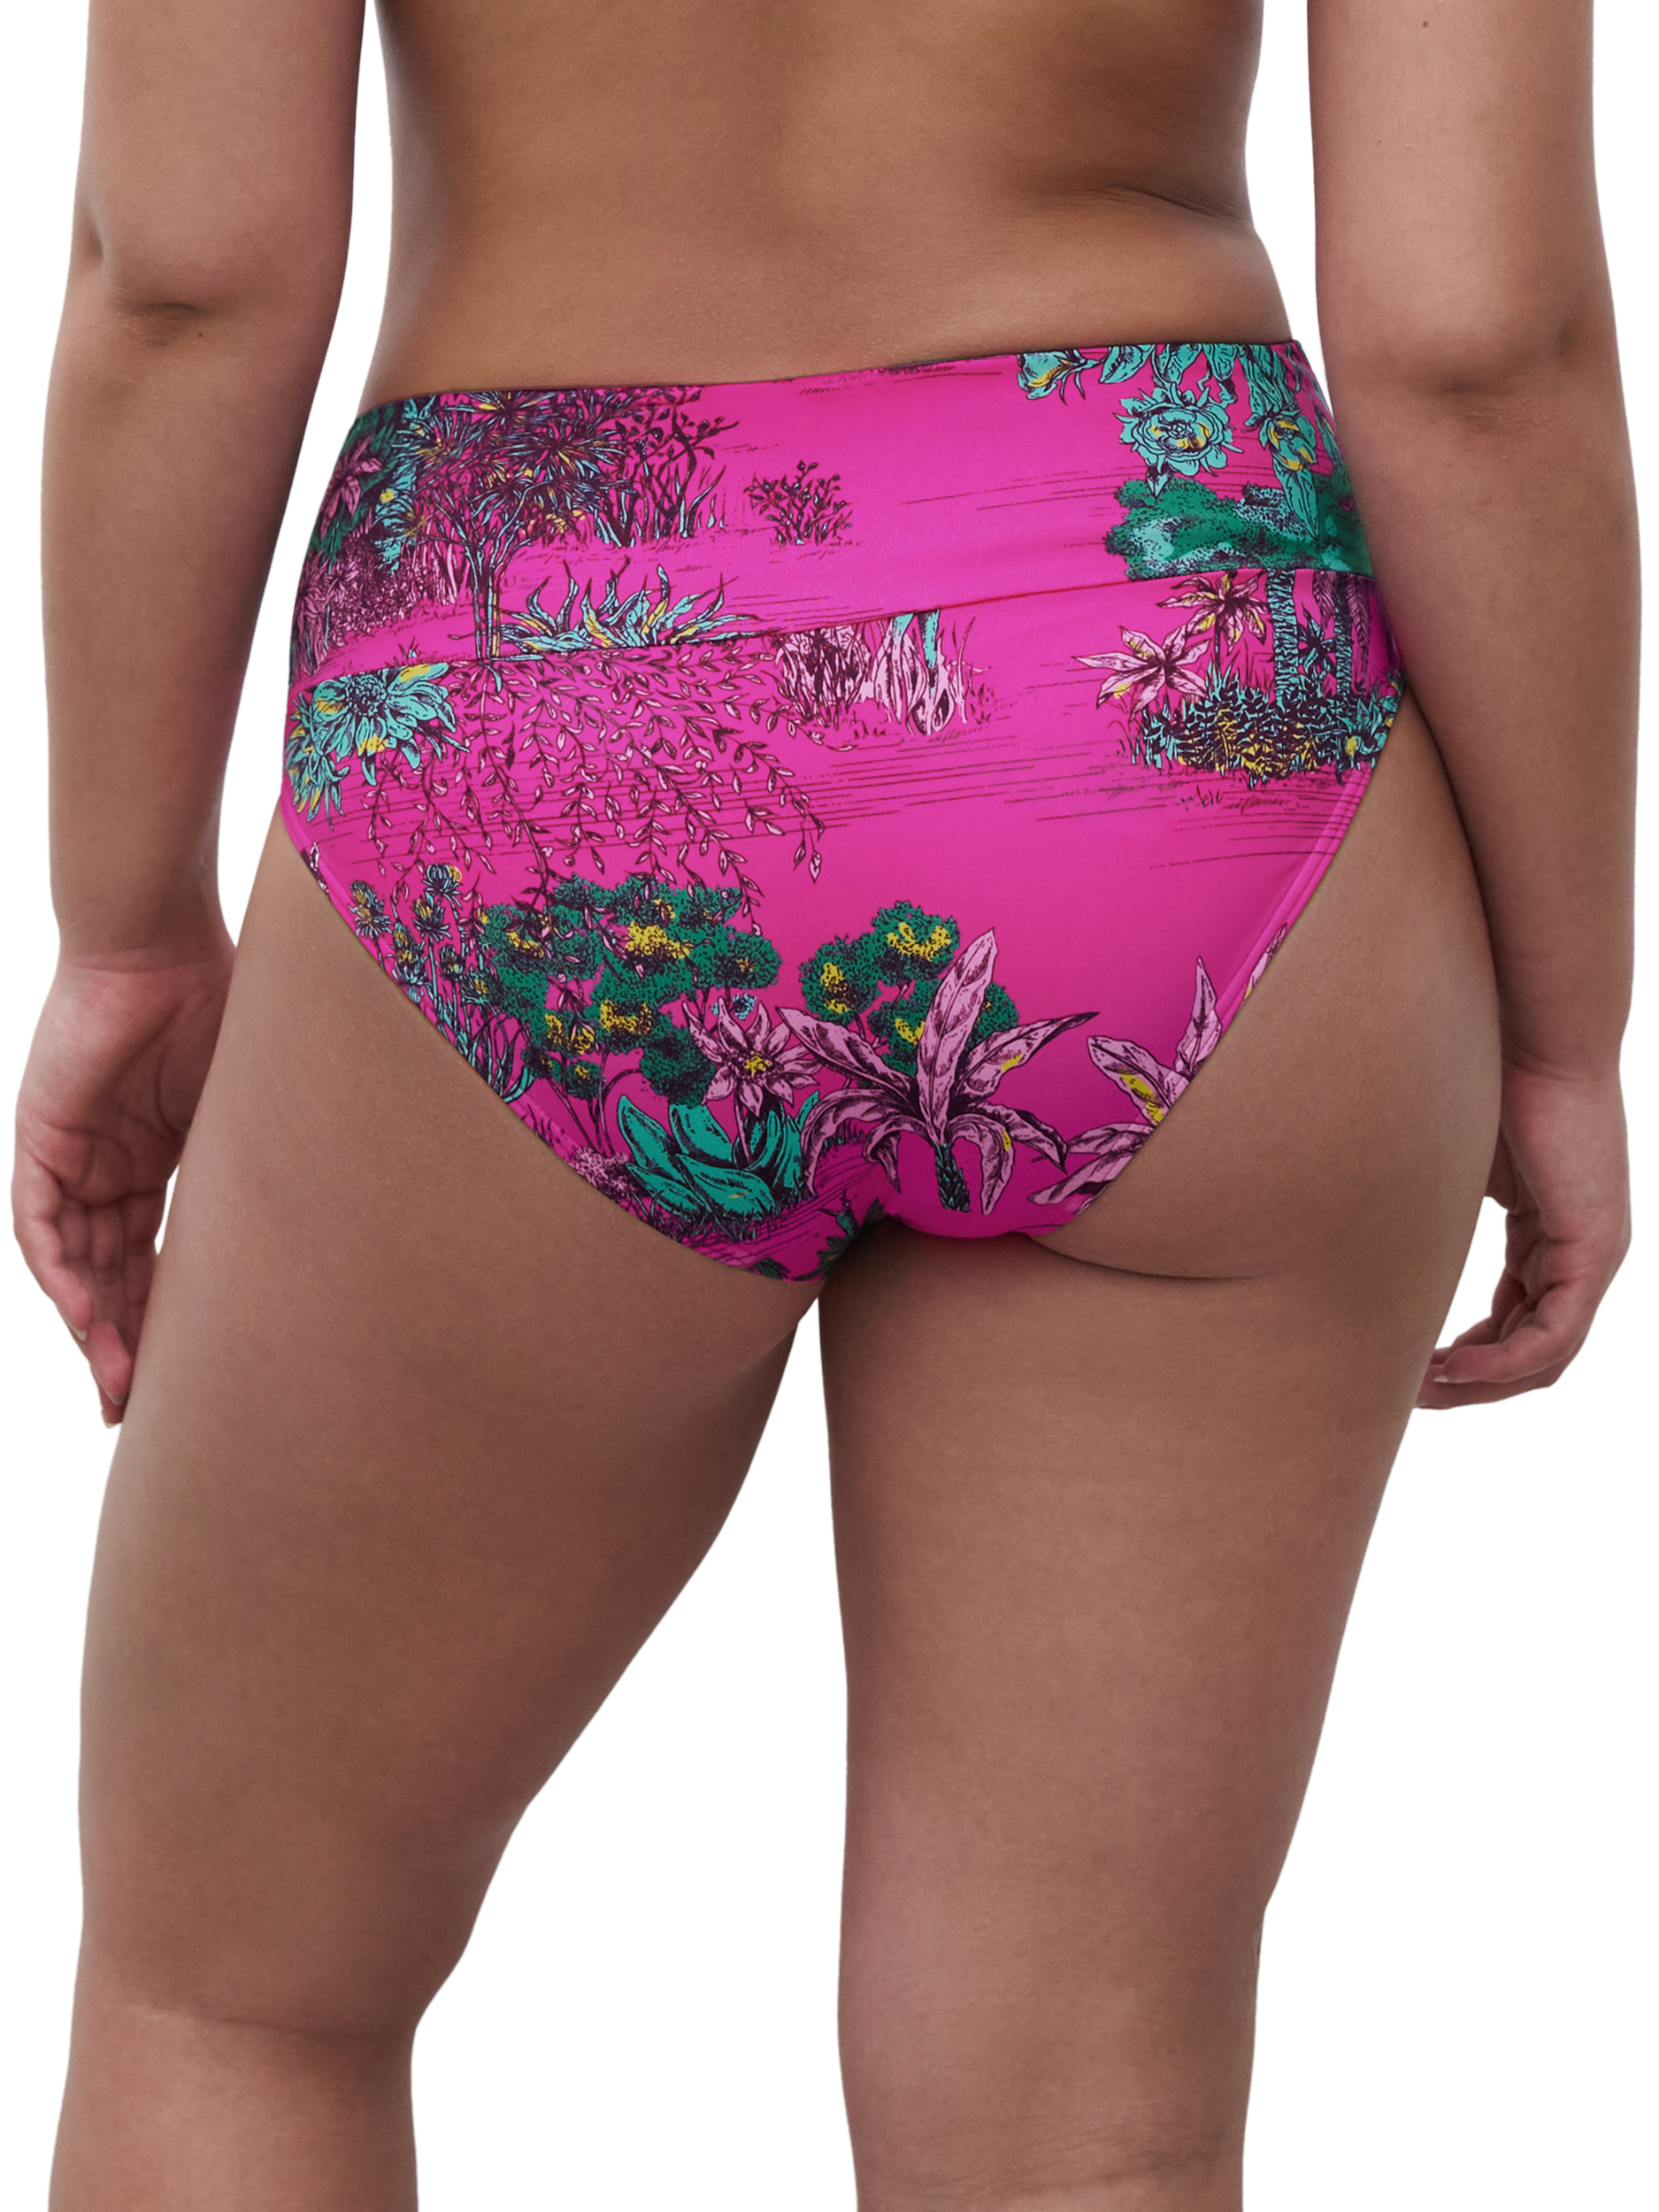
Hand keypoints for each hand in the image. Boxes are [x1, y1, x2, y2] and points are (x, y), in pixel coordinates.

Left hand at [13, 934, 234, 1423]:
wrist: (158, 936)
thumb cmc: (221, 996)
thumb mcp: (256, 1100)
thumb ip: (276, 1152)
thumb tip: (363, 1204)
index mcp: (166, 1151)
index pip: (162, 1251)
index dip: (173, 1314)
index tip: (194, 1377)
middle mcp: (115, 1160)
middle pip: (117, 1270)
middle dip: (130, 1341)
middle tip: (145, 1408)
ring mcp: (75, 1150)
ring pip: (77, 1260)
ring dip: (96, 1324)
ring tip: (119, 1385)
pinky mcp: (42, 1135)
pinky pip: (41, 1223)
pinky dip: (62, 1274)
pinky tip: (87, 1320)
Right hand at [1417, 1060, 1629, 1408]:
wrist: (1534, 1032)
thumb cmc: (1488, 1077)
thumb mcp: (1454, 1166)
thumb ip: (1433, 1213)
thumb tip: (1368, 1231)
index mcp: (1553, 1234)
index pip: (1521, 1323)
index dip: (1469, 1357)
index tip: (1414, 1367)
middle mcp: (1582, 1252)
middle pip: (1535, 1353)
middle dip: (1472, 1384)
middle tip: (1412, 1394)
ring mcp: (1594, 1253)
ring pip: (1547, 1355)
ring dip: (1483, 1384)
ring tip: (1424, 1388)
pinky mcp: (1594, 1247)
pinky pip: (1553, 1335)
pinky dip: (1502, 1361)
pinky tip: (1453, 1367)